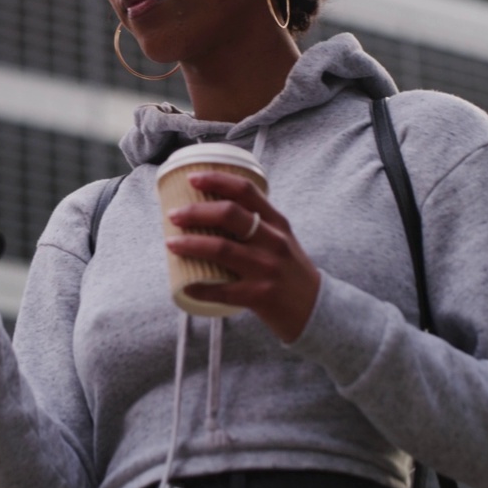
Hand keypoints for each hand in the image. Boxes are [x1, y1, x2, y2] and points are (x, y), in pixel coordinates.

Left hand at [166, 171, 320, 342]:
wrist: (316, 309)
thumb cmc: (290, 271)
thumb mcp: (280, 239)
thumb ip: (255, 224)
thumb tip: (208, 212)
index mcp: (277, 222)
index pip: (246, 191)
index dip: (217, 180)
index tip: (192, 178)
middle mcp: (273, 241)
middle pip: (230, 215)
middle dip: (196, 212)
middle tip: (174, 214)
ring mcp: (267, 268)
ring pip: (222, 249)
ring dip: (191, 245)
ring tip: (171, 243)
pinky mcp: (260, 295)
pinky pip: (222, 290)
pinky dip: (200, 287)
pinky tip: (184, 286)